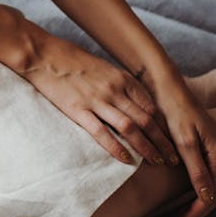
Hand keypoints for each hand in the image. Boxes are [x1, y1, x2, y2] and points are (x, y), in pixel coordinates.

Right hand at [22, 35, 175, 166]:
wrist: (44, 54)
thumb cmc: (72, 59)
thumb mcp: (103, 67)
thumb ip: (120, 84)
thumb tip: (135, 102)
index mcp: (121, 78)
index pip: (151, 106)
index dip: (164, 126)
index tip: (170, 140)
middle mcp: (113, 89)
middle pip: (146, 120)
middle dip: (162, 141)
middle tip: (171, 157)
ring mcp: (96, 100)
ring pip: (130, 128)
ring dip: (146, 147)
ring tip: (156, 162)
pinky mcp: (78, 110)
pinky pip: (102, 133)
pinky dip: (117, 148)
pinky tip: (127, 160)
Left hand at [148, 76, 215, 216]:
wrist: (166, 85)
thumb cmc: (175, 110)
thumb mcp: (184, 141)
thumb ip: (197, 169)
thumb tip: (208, 197)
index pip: (212, 194)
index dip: (195, 212)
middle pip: (213, 191)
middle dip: (195, 210)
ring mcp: (209, 149)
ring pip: (208, 183)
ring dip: (194, 200)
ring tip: (177, 215)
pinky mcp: (200, 145)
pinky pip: (201, 171)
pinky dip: (192, 185)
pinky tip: (177, 192)